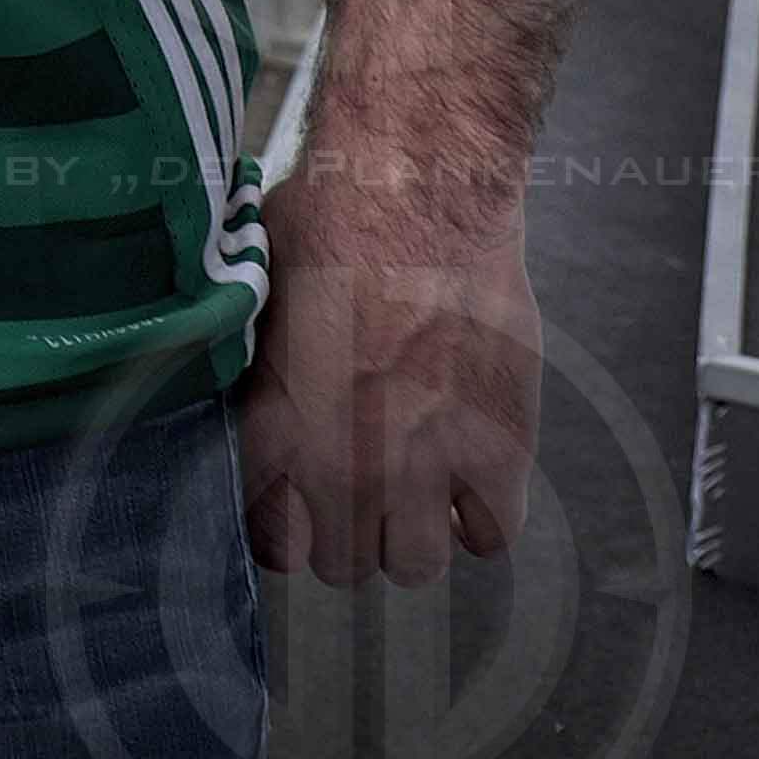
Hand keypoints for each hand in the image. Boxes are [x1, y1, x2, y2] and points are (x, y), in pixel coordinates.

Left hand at [233, 155, 541, 585]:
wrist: (418, 192)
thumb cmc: (326, 224)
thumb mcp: (258, 304)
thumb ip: (263, 384)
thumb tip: (259, 416)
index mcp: (278, 431)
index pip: (273, 542)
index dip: (287, 527)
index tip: (298, 506)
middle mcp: (349, 465)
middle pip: (346, 564)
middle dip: (348, 532)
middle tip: (359, 486)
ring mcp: (428, 465)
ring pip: (417, 565)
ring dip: (413, 532)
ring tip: (412, 484)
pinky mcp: (500, 450)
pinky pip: (492, 535)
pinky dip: (480, 517)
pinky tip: (467, 474)